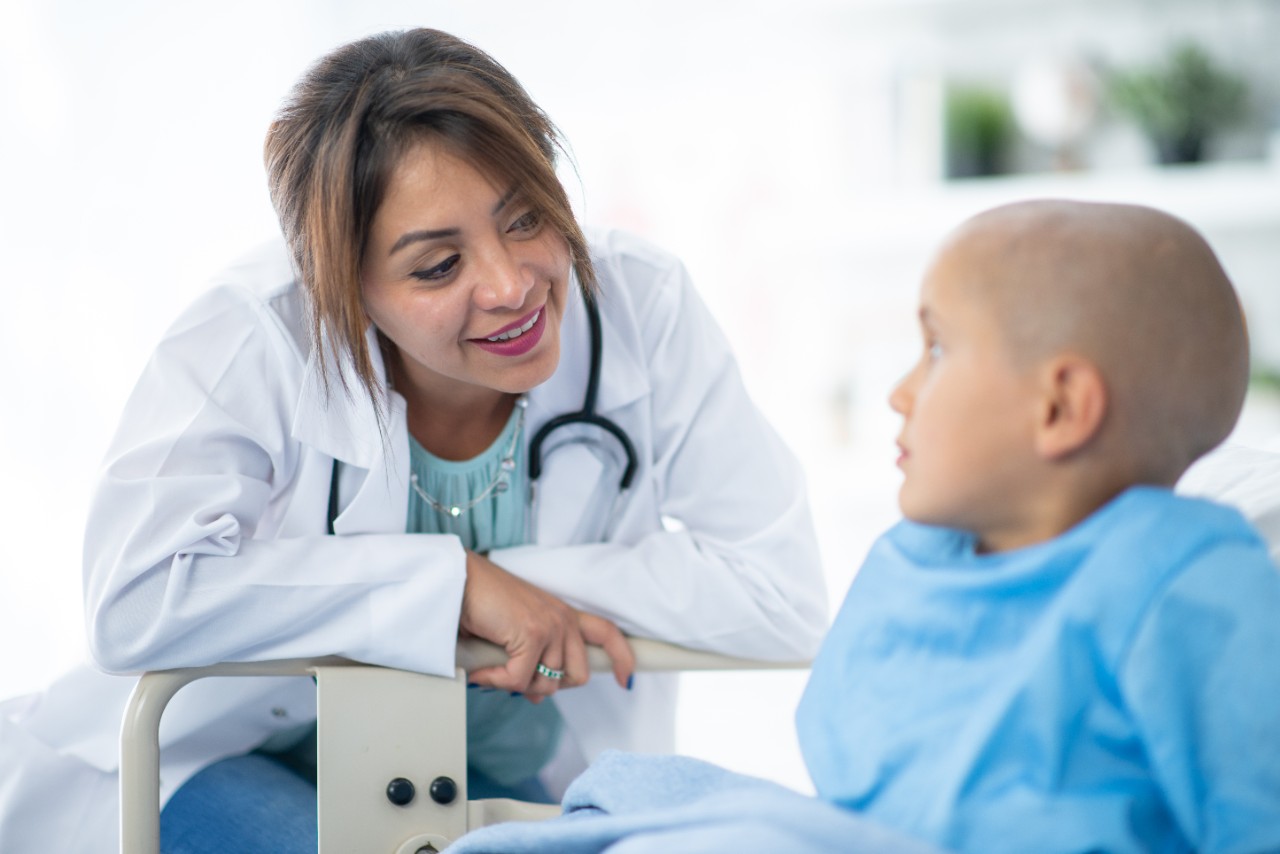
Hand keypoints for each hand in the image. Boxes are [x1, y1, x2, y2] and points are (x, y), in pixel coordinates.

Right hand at [460, 550, 634, 700]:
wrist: (459, 579)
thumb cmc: (481, 603)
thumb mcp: (516, 633)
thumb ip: (534, 660)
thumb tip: (535, 697)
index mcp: (563, 615)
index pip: (607, 634)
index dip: (621, 658)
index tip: (626, 680)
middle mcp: (563, 619)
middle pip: (577, 676)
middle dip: (548, 687)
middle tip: (517, 681)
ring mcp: (550, 627)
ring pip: (546, 685)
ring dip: (515, 686)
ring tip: (491, 670)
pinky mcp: (532, 634)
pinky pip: (519, 681)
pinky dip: (497, 682)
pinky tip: (481, 672)